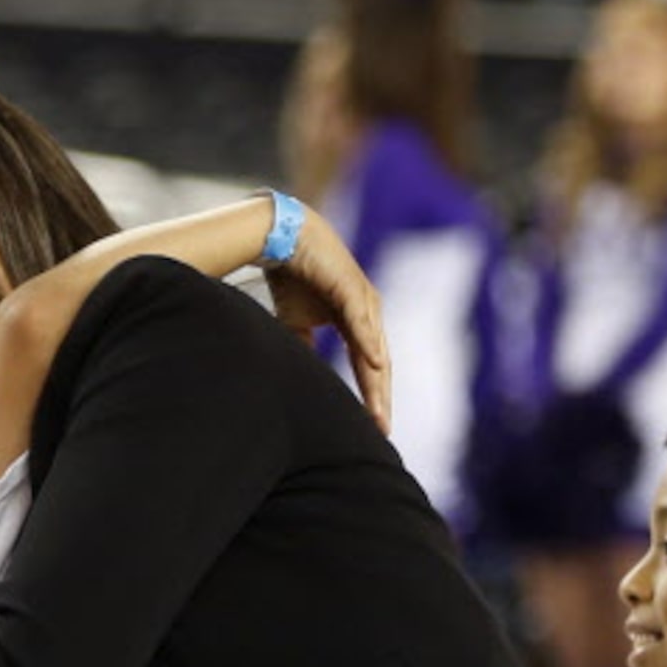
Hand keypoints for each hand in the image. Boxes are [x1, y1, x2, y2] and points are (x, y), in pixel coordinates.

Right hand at [263, 209, 391, 435]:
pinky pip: (360, 321)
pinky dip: (368, 343)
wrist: (283, 237)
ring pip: (374, 347)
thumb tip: (305, 371)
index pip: (367, 365)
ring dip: (378, 380)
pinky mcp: (350, 287)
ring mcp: (362, 299)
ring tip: (380, 409)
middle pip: (378, 363)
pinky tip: (375, 364)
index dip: (371, 395)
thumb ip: (306, 347)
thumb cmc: (293, 276)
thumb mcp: (297, 323)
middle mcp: (366, 312)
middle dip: (380, 397)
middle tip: (382, 428)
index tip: (373, 425)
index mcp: (356, 321)